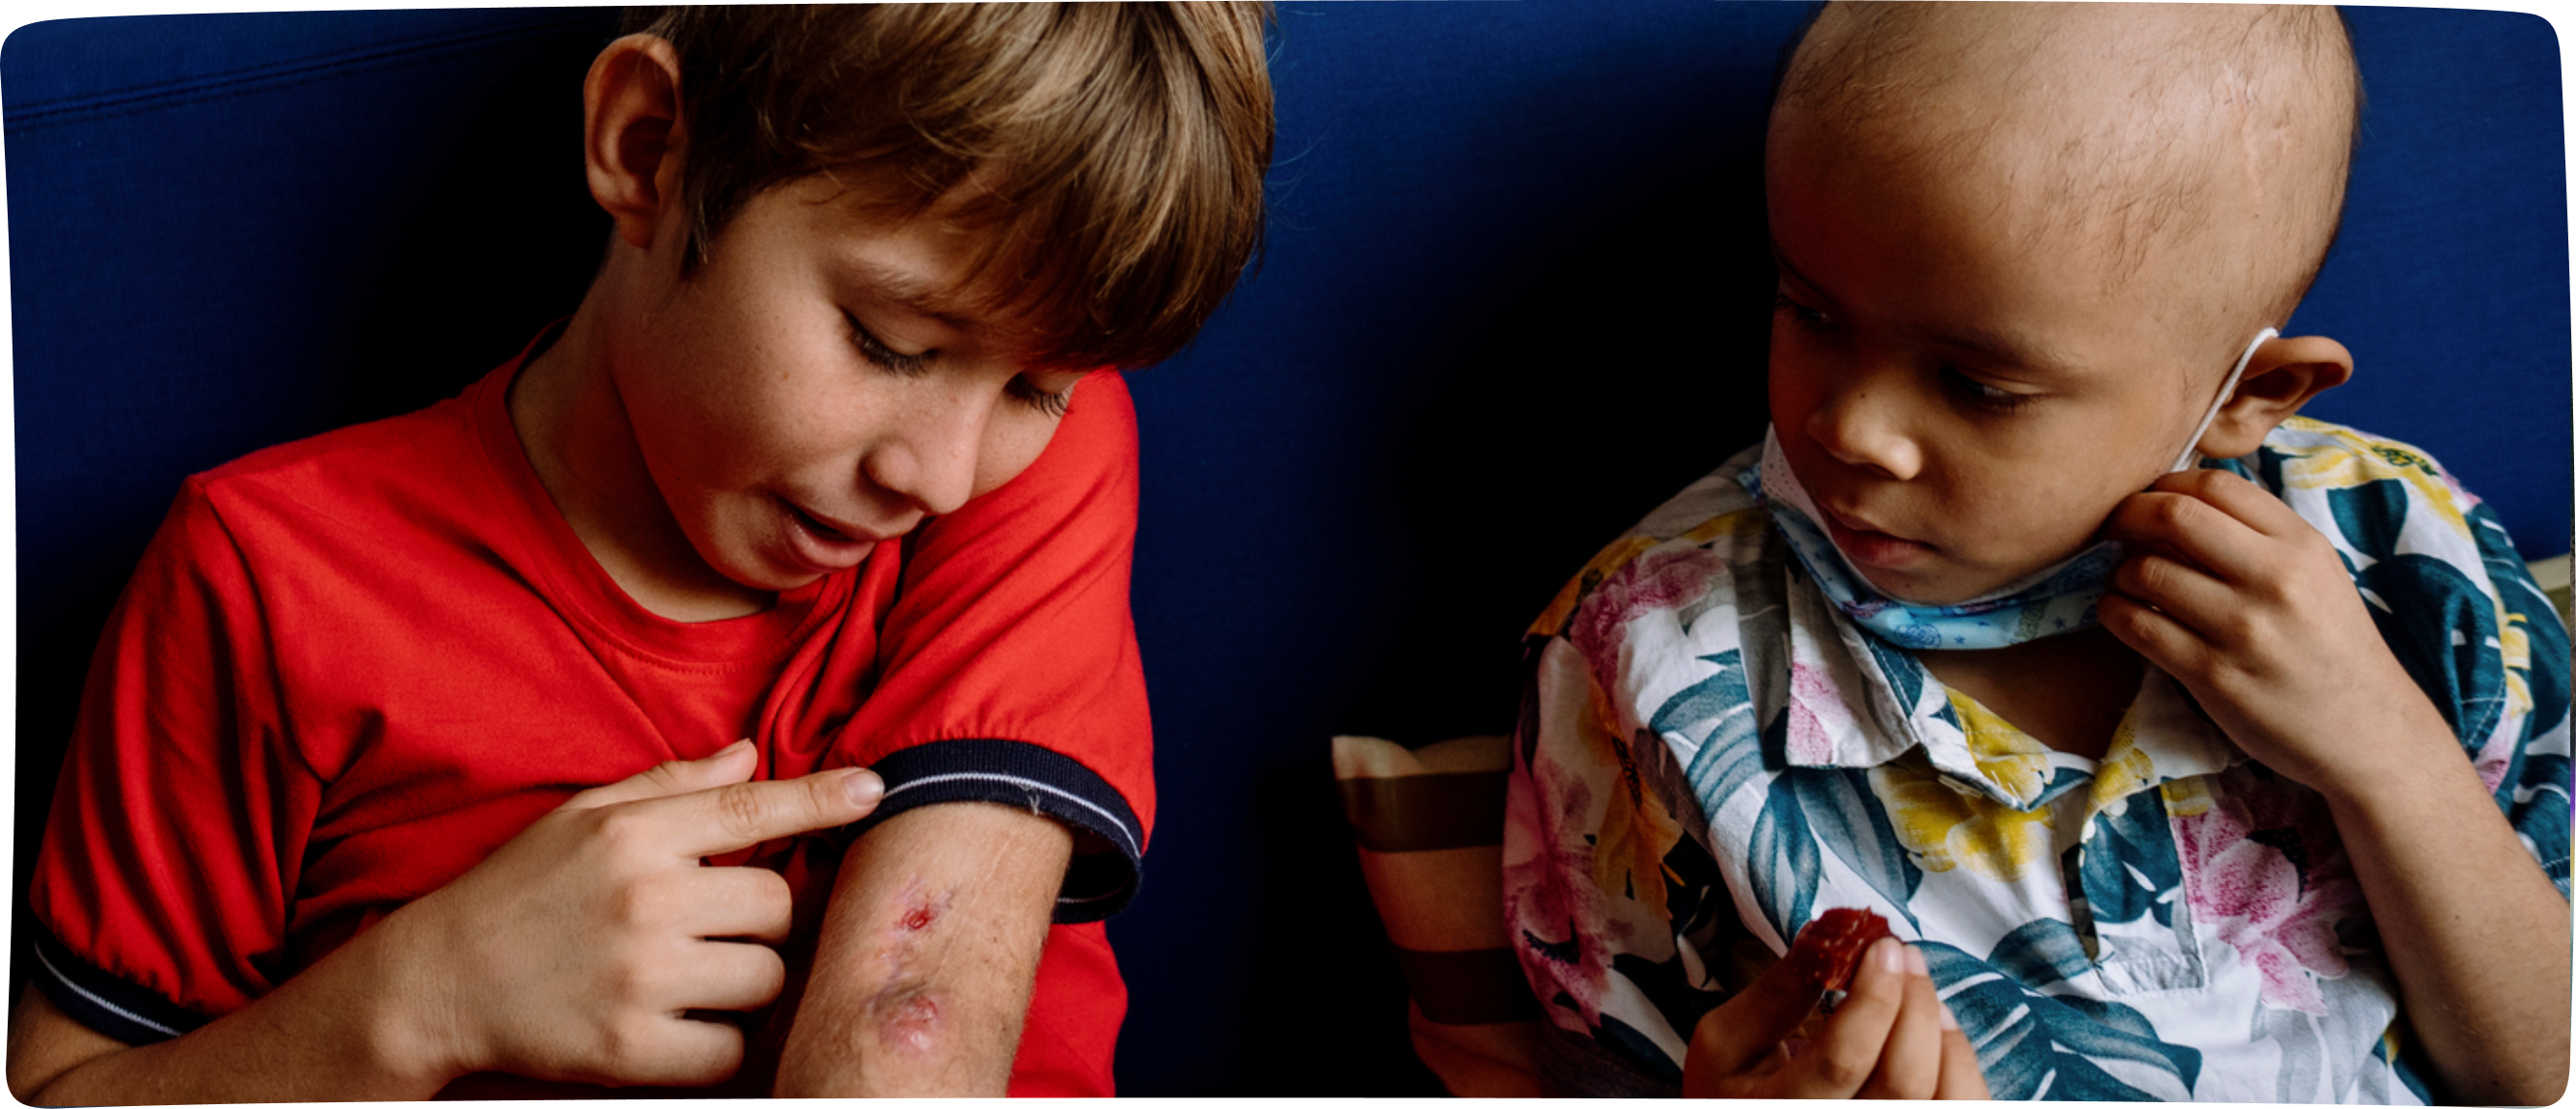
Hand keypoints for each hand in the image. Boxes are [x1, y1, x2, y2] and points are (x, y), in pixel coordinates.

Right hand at [391, 740, 883, 1086]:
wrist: (436, 983)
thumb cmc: (519, 891)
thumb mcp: (583, 818)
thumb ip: (671, 784)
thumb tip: (751, 755)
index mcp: (632, 834)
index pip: (751, 809)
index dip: (822, 799)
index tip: (875, 791)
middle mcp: (643, 898)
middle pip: (776, 905)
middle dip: (762, 918)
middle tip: (716, 925)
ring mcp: (638, 976)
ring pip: (765, 977)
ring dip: (747, 980)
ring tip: (694, 974)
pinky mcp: (630, 1048)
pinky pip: (729, 1047)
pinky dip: (720, 1042)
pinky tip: (682, 1022)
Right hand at [1683, 938, 1986, 1098]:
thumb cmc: (1733, 1090)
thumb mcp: (1725, 1042)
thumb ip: (1774, 995)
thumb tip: (1830, 938)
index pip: (1843, 1061)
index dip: (1874, 998)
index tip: (1883, 948)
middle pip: (1904, 1081)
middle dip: (1914, 1005)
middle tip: (1905, 956)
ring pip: (1944, 1098)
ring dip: (1943, 1033)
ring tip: (1924, 994)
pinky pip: (1960, 1106)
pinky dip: (1959, 1062)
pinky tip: (1938, 1033)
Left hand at [2098, 469, 2453, 794]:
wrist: (2366, 730)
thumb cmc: (2331, 646)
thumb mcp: (2317, 575)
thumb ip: (2259, 536)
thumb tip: (2181, 498)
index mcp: (2302, 546)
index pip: (2217, 485)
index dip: (2167, 482)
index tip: (2150, 498)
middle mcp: (2275, 580)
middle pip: (2174, 516)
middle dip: (2128, 514)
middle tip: (2114, 528)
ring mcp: (2243, 629)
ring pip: (2146, 572)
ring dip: (2119, 571)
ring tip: (2124, 580)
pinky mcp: (2214, 676)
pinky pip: (2139, 628)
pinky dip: (2114, 612)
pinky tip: (2120, 613)